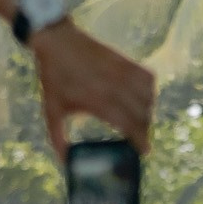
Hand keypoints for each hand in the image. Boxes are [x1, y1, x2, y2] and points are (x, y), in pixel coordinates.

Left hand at [30, 20, 156, 155]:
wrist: (57, 41)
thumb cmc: (54, 78)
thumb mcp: (51, 110)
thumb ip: (58, 138)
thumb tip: (65, 162)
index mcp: (97, 100)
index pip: (129, 124)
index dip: (140, 140)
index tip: (144, 151)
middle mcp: (114, 86)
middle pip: (143, 113)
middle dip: (145, 129)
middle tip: (138, 138)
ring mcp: (122, 71)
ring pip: (149, 96)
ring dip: (148, 111)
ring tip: (139, 119)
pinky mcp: (125, 60)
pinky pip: (148, 77)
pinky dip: (150, 90)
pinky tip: (142, 97)